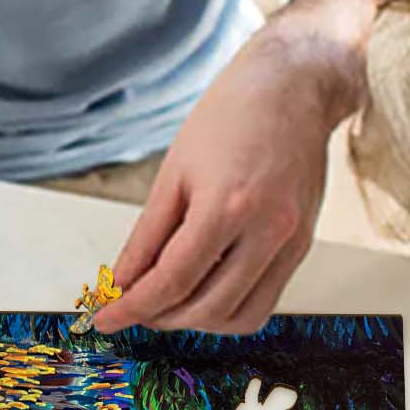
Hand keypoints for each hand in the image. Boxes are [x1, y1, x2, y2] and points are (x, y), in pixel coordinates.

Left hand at [96, 22, 358, 334]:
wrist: (293, 88)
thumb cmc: (230, 117)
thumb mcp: (173, 173)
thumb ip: (146, 237)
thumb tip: (122, 282)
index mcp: (227, 206)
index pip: (172, 280)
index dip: (133, 308)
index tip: (106, 318)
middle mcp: (267, 231)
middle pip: (205, 307)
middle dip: (160, 317)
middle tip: (131, 308)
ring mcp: (292, 242)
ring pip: (239, 316)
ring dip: (195, 321)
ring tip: (166, 302)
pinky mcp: (303, 246)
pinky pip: (265, 301)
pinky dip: (228, 309)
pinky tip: (202, 292)